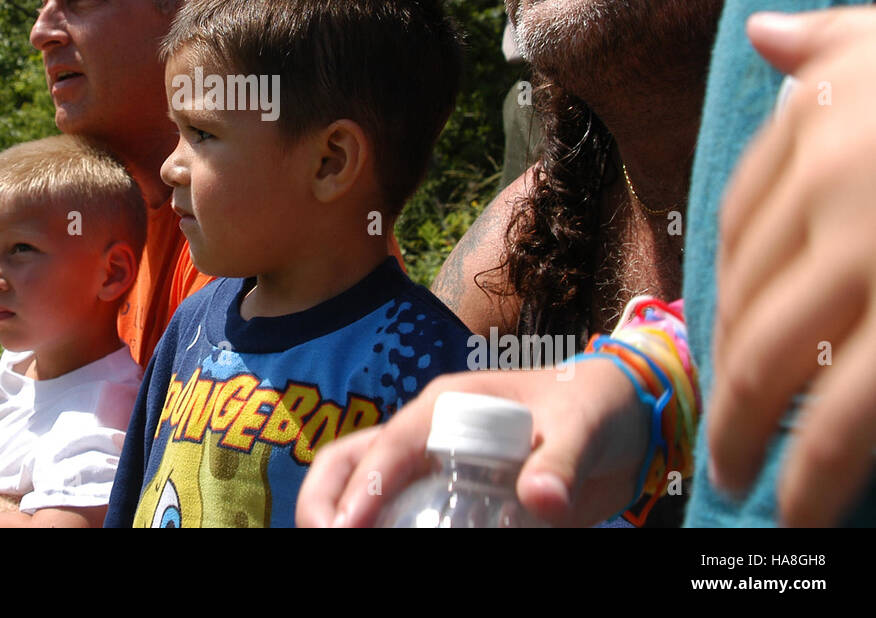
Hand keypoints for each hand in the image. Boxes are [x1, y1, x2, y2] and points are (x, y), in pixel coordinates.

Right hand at [296, 359, 646, 527]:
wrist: (622, 420)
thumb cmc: (594, 408)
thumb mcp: (583, 428)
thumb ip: (561, 462)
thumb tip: (541, 502)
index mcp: (448, 404)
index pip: (391, 443)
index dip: (365, 486)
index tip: (348, 529)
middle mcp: (426, 430)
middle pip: (351, 458)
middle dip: (325, 499)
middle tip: (327, 539)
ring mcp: (431, 461)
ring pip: (361, 481)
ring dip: (339, 512)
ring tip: (336, 544)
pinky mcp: (447, 490)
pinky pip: (399, 509)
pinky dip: (380, 525)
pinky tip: (382, 543)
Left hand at [711, 6, 875, 525]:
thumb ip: (835, 44)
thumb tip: (765, 36)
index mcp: (822, 121)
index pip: (735, 223)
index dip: (725, 293)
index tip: (720, 340)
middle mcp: (835, 186)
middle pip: (746, 300)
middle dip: (723, 379)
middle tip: (716, 438)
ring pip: (776, 361)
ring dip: (747, 433)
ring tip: (740, 484)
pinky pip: (853, 409)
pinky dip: (821, 466)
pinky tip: (807, 498)